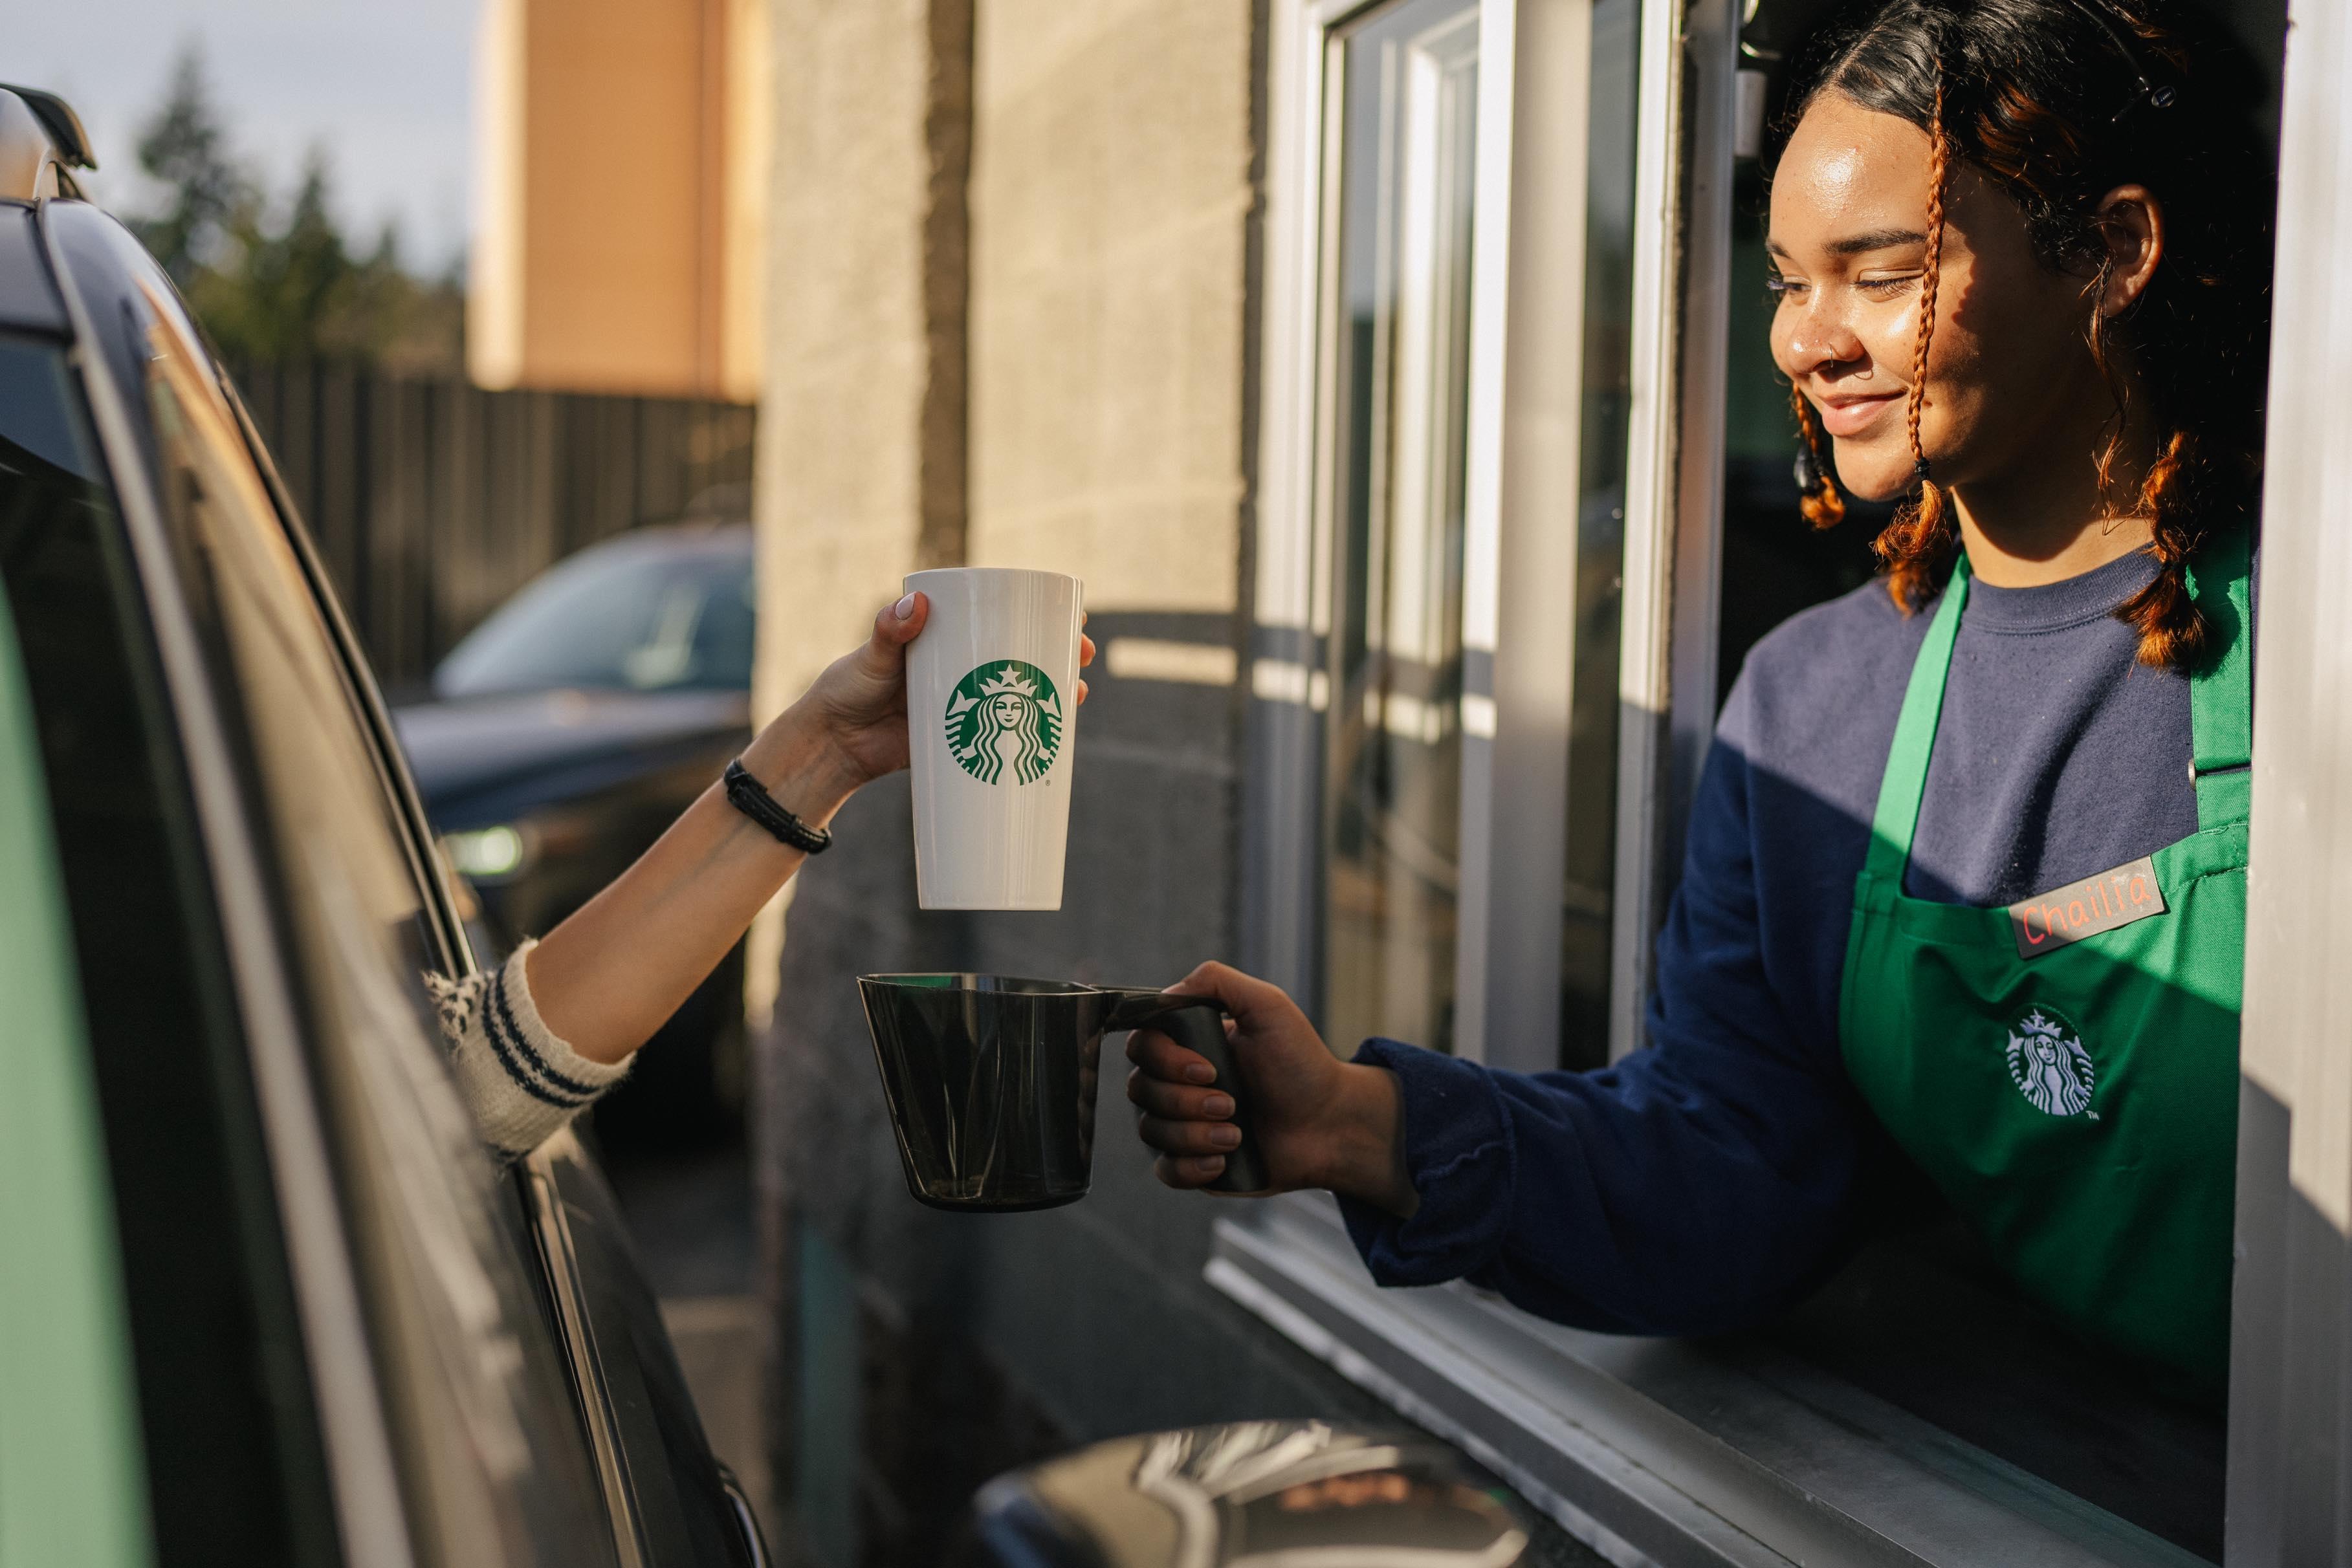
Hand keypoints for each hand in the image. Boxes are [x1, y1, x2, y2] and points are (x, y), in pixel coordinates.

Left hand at [756, 592, 1096, 797]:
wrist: (834, 745)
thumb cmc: (848, 689)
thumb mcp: (871, 657)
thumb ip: (888, 631)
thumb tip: (914, 603)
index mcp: (947, 638)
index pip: (1000, 618)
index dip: (1040, 614)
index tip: (1071, 612)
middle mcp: (963, 667)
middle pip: (1022, 655)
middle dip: (1059, 653)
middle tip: (1082, 654)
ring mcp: (968, 703)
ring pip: (1021, 693)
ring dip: (1055, 691)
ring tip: (1079, 692)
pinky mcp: (963, 738)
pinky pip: (1004, 733)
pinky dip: (1032, 732)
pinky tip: (1059, 734)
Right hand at [1125, 962, 1417, 1215]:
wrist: (1331, 1124)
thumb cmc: (1302, 1064)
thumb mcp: (1268, 1005)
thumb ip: (1217, 982)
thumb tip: (1166, 994)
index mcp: (1188, 1045)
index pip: (1141, 1046)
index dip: (1165, 1060)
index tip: (1209, 1069)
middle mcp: (1178, 1083)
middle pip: (1139, 1090)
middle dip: (1186, 1101)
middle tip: (1232, 1103)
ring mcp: (1183, 1125)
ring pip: (1150, 1131)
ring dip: (1194, 1135)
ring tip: (1236, 1134)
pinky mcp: (1194, 1164)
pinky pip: (1165, 1170)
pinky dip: (1190, 1167)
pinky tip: (1222, 1160)